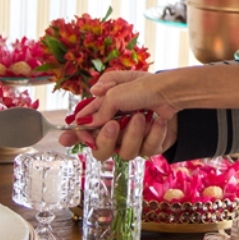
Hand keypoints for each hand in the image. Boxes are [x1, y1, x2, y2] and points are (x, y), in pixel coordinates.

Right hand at [57, 71, 178, 159]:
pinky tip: (159, 120)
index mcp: (104, 117)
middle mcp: (116, 132)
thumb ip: (100, 107)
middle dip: (105, 140)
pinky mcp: (150, 147)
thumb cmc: (143, 86)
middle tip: (112, 125)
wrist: (172, 91)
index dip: (73, 137)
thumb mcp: (117, 90)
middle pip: (100, 152)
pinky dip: (154, 133)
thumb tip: (85, 120)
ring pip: (125, 153)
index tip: (66, 138)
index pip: (84, 132)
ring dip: (133, 133)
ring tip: (141, 115)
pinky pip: (147, 149)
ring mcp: (133, 141)